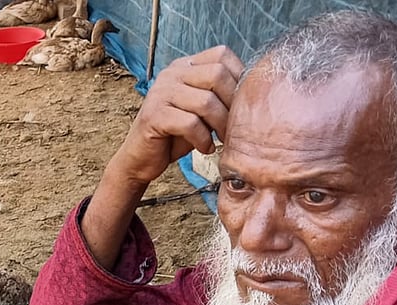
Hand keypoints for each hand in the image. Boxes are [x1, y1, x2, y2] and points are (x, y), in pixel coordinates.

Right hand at [79, 46, 243, 268]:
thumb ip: (219, 96)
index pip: (221, 55)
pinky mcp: (154, 116)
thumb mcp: (201, 110)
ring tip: (222, 140)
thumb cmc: (176, 135)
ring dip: (220, 125)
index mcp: (185, 66)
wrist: (142, 159)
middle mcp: (171, 74)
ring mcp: (160, 93)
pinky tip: (204, 149)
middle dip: (233, 104)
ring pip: (206, 101)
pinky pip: (189, 123)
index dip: (239, 77)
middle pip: (217, 75)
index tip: (242, 105)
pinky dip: (203, 139)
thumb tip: (255, 94)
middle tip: (235, 127)